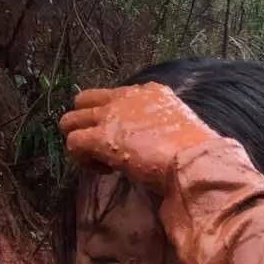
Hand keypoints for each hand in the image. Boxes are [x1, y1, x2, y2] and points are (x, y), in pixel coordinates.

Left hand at [58, 83, 214, 194]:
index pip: (116, 96)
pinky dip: (82, 159)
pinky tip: (104, 171)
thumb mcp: (178, 129)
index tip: (129, 141)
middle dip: (85, 122)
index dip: (115, 118)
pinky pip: (73, 143)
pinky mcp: (100, 137)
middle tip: (100, 147)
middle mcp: (126, 96)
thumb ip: (161, 129)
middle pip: (83, 100)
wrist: (194, 160)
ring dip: (79, 141)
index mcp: (150, 92)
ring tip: (99, 161)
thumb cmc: (194, 152)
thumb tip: (157, 146)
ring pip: (69, 120)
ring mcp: (110, 115)